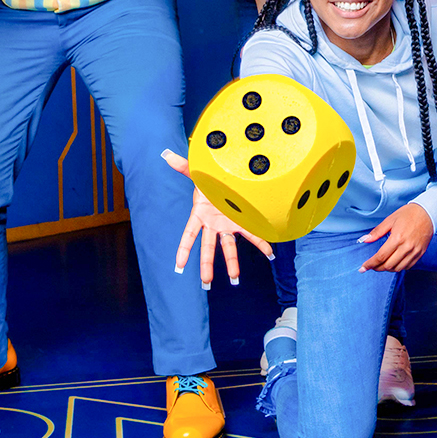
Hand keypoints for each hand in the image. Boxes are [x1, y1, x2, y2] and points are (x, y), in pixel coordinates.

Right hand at [163, 150, 272, 287]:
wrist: (228, 179)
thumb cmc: (210, 179)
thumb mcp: (198, 172)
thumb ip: (184, 166)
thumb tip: (166, 155)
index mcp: (200, 214)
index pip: (189, 235)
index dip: (184, 250)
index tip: (178, 266)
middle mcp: (213, 224)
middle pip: (209, 247)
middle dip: (207, 264)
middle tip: (206, 282)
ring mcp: (228, 226)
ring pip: (229, 247)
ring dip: (232, 263)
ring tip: (235, 279)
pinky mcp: (242, 223)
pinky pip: (253, 235)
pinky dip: (262, 243)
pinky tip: (270, 253)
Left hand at [359, 203, 433, 272]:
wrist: (428, 213)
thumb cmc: (408, 214)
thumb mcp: (390, 220)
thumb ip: (376, 232)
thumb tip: (364, 240)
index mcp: (397, 238)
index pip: (380, 257)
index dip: (370, 264)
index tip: (363, 268)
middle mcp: (406, 247)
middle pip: (388, 265)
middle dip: (377, 268)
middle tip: (371, 266)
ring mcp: (414, 252)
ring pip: (398, 268)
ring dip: (387, 269)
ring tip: (382, 265)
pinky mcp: (420, 253)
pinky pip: (408, 266)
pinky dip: (399, 267)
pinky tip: (394, 263)